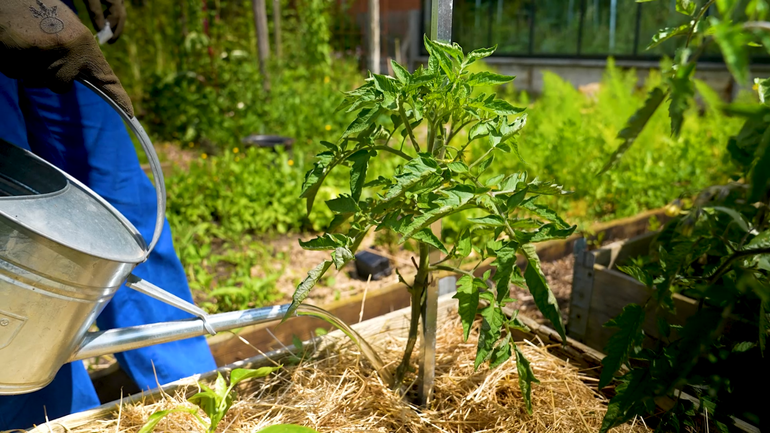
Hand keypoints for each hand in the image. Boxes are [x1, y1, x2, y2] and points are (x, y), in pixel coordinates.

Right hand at [0, 0, 133, 115]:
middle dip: (50, 75)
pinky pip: (16, 73)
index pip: (105, 77)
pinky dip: (13, 63)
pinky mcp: (20, 57)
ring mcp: (43, 54)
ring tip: (26, 43)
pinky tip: (14, 44)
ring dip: (29, 67)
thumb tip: (85, 76)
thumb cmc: (39, 11)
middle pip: (60, 86)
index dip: (118, 97)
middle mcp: (68, 51)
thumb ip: (78, 52)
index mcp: (84, 43)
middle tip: (42, 51)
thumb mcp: (67, 29)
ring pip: (37, 80)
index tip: (130, 112)